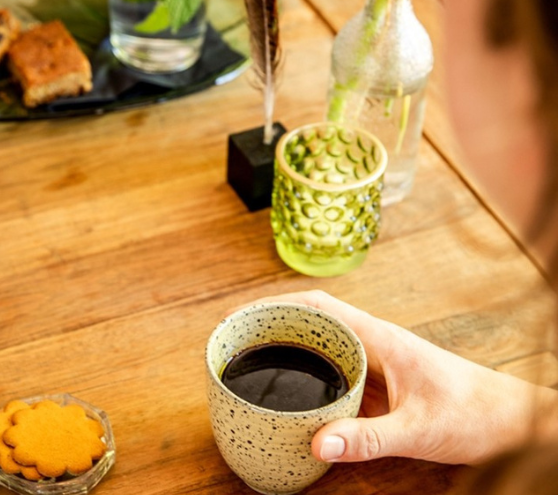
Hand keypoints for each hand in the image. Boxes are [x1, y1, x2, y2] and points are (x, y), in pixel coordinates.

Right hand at [241, 290, 557, 465]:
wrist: (511, 422)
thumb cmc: (475, 414)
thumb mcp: (418, 429)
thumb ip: (368, 438)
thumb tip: (317, 444)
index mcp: (378, 338)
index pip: (318, 307)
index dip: (277, 306)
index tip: (244, 317)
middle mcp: (373, 343)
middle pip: (312, 322)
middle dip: (273, 326)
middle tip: (237, 343)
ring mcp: (376, 361)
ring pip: (323, 344)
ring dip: (290, 348)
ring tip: (255, 362)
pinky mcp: (380, 382)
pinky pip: (336, 369)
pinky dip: (310, 373)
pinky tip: (296, 392)